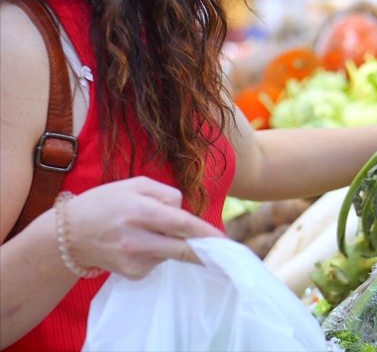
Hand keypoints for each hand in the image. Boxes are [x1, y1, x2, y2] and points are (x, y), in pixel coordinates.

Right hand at [62, 177, 222, 278]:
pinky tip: (141, 243)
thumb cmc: (106, 203)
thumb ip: (167, 195)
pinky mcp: (134, 274)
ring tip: (151, 230)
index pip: (182, 224)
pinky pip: (159, 261)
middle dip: (204, 250)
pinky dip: (159, 252)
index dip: (206, 233)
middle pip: (183, 249)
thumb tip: (187, 213)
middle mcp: (137, 239)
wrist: (70, 235)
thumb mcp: (135, 185)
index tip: (224, 240)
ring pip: (172, 253)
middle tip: (221, 249)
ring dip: (174, 243)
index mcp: (140, 212)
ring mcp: (135, 260)